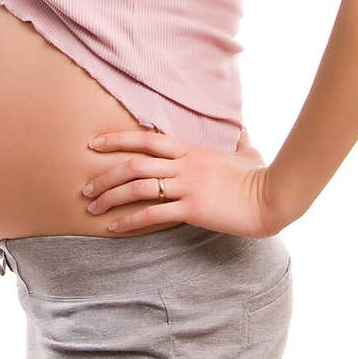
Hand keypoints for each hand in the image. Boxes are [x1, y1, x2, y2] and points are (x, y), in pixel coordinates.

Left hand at [80, 126, 284, 237]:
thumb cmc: (261, 176)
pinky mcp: (192, 208)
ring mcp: (187, 186)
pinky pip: (153, 214)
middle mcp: (184, 165)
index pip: (147, 140)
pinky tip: (114, 228)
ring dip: (110, 196)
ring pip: (137, 186)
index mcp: (191, 151)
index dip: (118, 140)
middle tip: (85, 186)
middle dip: (105, 174)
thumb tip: (243, 130)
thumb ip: (240, 142)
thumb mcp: (249, 153)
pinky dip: (129, 221)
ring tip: (92, 207)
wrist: (272, 196)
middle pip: (134, 164)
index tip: (95, 145)